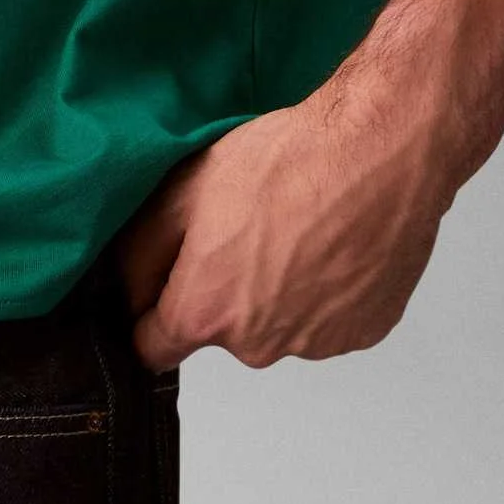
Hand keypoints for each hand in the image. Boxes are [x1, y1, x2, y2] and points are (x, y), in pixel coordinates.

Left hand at [111, 73, 459, 371]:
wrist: (377, 155)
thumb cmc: (284, 163)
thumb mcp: (182, 188)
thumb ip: (140, 250)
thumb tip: (125, 287)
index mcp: (206, 313)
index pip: (152, 348)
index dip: (148, 314)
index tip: (160, 286)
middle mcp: (259, 346)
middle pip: (220, 331)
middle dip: (220, 289)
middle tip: (240, 228)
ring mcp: (315, 344)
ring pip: (275, 325)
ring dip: (274, 290)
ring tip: (291, 227)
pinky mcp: (362, 333)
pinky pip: (325, 319)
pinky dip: (321, 291)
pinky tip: (328, 241)